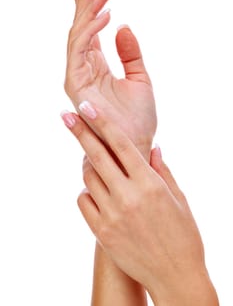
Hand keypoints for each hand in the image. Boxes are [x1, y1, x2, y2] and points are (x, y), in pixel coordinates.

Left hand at [61, 106, 218, 305]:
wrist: (175, 275)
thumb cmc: (183, 234)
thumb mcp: (179, 198)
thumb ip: (163, 170)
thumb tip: (154, 147)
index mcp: (150, 184)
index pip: (122, 144)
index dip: (103, 122)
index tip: (87, 107)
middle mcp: (128, 196)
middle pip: (97, 156)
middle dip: (80, 132)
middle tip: (66, 115)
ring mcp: (112, 215)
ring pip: (88, 178)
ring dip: (90, 166)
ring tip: (98, 165)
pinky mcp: (101, 232)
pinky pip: (84, 201)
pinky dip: (88, 192)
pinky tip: (100, 193)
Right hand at [65, 0, 156, 158]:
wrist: (136, 144)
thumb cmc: (138, 118)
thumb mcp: (140, 79)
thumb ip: (131, 53)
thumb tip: (123, 25)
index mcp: (98, 67)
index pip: (90, 31)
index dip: (91, 6)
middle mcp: (85, 69)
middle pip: (80, 27)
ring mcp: (78, 76)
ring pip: (77, 35)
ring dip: (86, 9)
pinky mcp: (76, 84)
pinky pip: (79, 51)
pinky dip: (90, 31)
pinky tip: (105, 14)